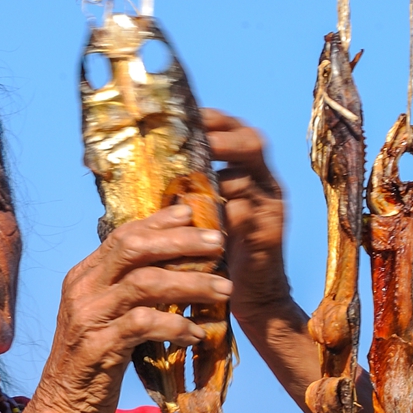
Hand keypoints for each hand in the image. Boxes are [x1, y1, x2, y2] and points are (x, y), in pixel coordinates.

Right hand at [29, 206, 232, 412]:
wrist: (63, 406)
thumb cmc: (93, 360)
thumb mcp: (105, 315)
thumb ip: (128, 288)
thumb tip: (174, 264)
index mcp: (84, 276)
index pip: (123, 235)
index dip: (159, 222)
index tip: (192, 213)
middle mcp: (83, 289)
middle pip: (133, 249)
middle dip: (180, 242)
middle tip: (217, 243)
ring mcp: (88, 316)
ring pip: (145, 283)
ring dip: (190, 283)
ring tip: (223, 289)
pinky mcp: (99, 346)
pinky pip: (144, 325)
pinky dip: (176, 325)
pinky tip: (198, 333)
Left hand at [204, 109, 292, 321]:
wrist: (251, 295)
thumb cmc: (217, 249)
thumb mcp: (204, 211)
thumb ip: (188, 187)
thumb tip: (141, 164)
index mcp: (248, 169)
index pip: (234, 129)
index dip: (211, 119)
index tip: (183, 117)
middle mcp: (265, 181)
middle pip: (252, 142)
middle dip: (220, 139)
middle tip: (192, 144)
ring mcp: (271, 206)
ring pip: (246, 179)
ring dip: (214, 180)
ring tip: (185, 183)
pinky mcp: (270, 234)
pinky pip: (247, 218)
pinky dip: (221, 217)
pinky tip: (198, 219)